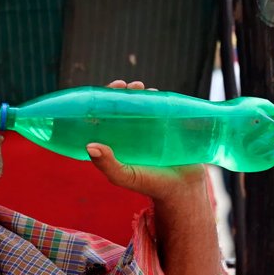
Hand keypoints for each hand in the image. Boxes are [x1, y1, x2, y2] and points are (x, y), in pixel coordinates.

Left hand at [89, 80, 206, 201]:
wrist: (183, 189)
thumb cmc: (150, 184)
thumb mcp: (125, 176)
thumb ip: (107, 165)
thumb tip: (90, 146)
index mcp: (118, 141)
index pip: (106, 117)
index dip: (103, 103)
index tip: (104, 93)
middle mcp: (133, 132)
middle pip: (124, 106)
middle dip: (122, 92)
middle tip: (124, 86)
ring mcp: (152, 128)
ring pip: (143, 104)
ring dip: (139, 91)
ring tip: (140, 87)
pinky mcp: (169, 126)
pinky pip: (162, 108)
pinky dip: (158, 97)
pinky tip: (156, 93)